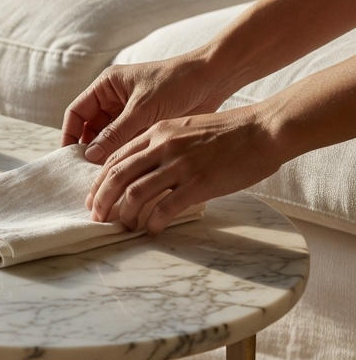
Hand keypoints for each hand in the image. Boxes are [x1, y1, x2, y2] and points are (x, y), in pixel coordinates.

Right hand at [61, 55, 228, 162]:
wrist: (213, 79)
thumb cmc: (176, 82)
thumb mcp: (143, 108)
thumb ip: (115, 133)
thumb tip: (89, 156)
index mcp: (107, 86)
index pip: (77, 112)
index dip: (69, 134)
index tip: (67, 157)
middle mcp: (114, 100)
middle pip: (90, 129)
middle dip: (87, 149)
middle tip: (86, 174)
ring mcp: (130, 114)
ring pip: (108, 139)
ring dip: (106, 156)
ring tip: (104, 178)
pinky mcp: (146, 126)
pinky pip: (127, 144)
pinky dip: (123, 157)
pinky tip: (123, 174)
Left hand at [86, 105, 284, 233]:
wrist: (264, 130)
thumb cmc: (230, 131)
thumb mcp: (187, 128)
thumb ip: (164, 145)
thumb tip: (148, 169)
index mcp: (158, 132)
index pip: (116, 157)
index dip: (100, 180)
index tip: (94, 197)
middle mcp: (163, 146)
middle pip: (117, 176)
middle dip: (101, 200)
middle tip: (97, 217)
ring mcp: (180, 165)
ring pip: (135, 193)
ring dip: (125, 214)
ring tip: (124, 227)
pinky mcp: (198, 183)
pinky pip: (164, 208)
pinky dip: (153, 223)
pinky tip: (152, 231)